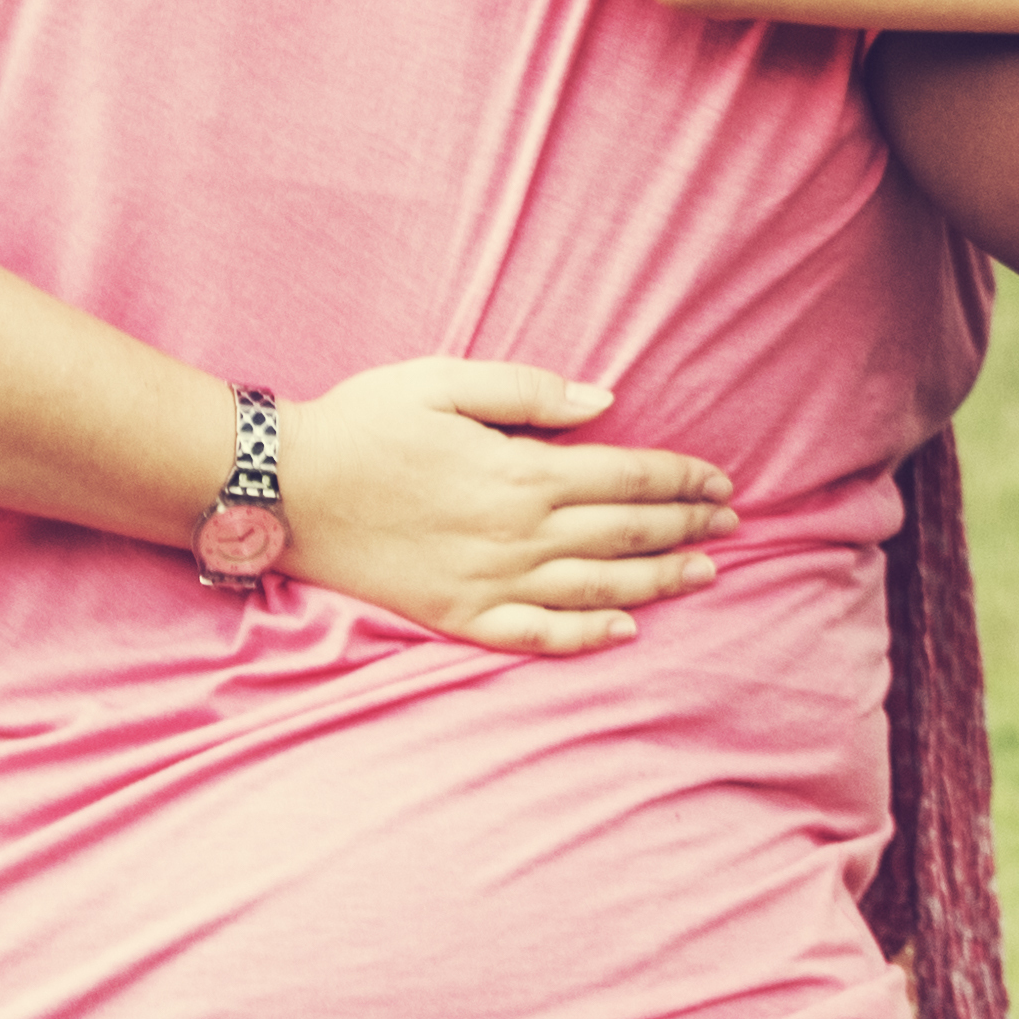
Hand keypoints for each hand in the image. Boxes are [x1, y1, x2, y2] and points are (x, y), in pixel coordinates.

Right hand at [275, 360, 733, 656]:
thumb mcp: (445, 382)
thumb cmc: (363, 423)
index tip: (722, 482)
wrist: (285, 487)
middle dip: (687, 528)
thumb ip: (531, 392)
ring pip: (598, 589)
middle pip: (626, 535)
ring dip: (660, 582)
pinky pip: (538, 636)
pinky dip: (587, 636)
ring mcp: (490, 583)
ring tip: (706, 573)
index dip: (682, 481)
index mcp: (521, 473)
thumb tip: (607, 403)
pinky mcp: (459, 618)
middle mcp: (517, 535)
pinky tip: (624, 631)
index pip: (627, 478)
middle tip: (733, 525)